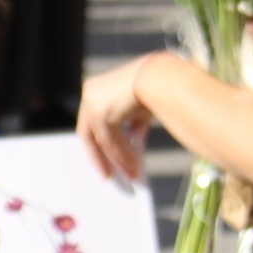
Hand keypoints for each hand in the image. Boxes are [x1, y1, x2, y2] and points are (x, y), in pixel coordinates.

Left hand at [76, 55, 157, 182]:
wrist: (163, 76)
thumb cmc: (155, 88)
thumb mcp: (138, 110)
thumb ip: (130, 128)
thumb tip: (131, 150)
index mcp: (94, 89)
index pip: (91, 122)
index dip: (98, 143)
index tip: (104, 158)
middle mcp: (89, 94)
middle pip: (89, 134)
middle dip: (100, 157)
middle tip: (107, 175)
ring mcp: (93, 103)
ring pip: (103, 140)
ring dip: (118, 160)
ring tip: (130, 174)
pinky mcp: (102, 114)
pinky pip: (111, 142)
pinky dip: (123, 156)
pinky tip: (134, 167)